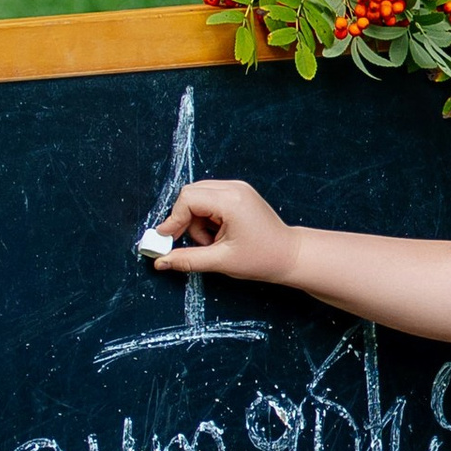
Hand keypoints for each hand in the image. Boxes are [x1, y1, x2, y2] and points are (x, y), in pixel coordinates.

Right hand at [150, 177, 299, 285]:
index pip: (188, 199)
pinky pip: (210, 200)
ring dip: (196, 221)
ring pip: (199, 197)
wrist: (289, 256)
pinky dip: (206, 217)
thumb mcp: (221, 261)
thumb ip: (188, 259)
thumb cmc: (262, 258)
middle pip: (191, 194)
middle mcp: (234, 188)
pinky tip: (218, 234)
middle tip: (191, 243)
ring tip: (213, 242)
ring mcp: (237, 189)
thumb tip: (161, 261)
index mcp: (231, 200)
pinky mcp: (238, 194)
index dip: (173, 219)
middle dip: (185, 220)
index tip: (166, 239)